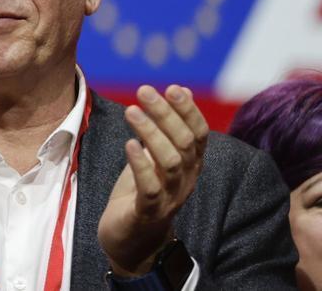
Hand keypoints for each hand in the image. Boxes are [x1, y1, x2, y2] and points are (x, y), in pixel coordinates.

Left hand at [98, 84, 208, 275]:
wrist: (131, 241)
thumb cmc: (142, 192)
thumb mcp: (155, 156)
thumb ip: (167, 127)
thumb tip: (178, 89)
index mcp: (190, 165)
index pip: (199, 134)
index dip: (188, 110)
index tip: (172, 88)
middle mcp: (186, 180)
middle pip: (184, 143)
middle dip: (166, 114)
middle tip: (144, 91)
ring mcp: (170, 197)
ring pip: (170, 162)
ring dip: (151, 133)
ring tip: (131, 111)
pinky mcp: (148, 212)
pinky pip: (150, 188)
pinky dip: (141, 164)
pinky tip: (129, 145)